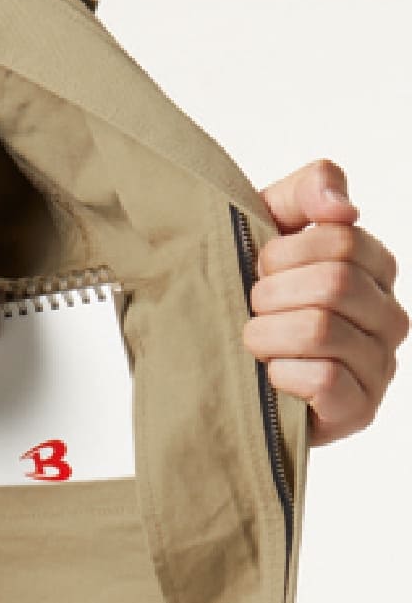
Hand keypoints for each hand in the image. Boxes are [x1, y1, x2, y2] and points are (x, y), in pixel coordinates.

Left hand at [246, 159, 407, 446]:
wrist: (214, 373)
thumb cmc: (244, 298)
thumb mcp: (266, 229)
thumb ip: (306, 192)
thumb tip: (344, 208)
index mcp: (374, 269)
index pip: (341, 240)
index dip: (282, 254)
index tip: (260, 272)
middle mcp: (388, 317)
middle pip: (333, 284)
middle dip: (270, 296)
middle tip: (252, 312)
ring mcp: (379, 367)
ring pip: (321, 330)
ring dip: (266, 335)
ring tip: (254, 344)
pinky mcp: (358, 411)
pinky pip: (323, 378)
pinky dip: (280, 374)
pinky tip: (269, 376)